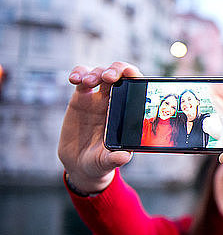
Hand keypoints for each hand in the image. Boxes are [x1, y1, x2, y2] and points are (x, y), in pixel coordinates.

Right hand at [57, 62, 142, 192]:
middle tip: (109, 77)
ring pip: (100, 73)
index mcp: (128, 113)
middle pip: (120, 74)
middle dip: (116, 69)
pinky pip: (81, 78)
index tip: (130, 75)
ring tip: (89, 82)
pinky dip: (79, 73)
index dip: (134, 76)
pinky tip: (75, 79)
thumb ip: (114, 159)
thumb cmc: (100, 162)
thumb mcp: (107, 162)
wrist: (80, 164)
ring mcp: (98, 98)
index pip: (136, 88)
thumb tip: (123, 157)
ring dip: (96, 72)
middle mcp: (116, 102)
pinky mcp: (81, 98)